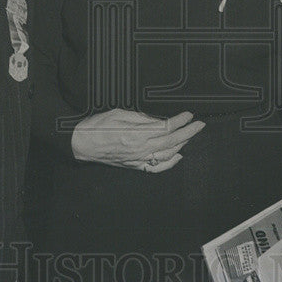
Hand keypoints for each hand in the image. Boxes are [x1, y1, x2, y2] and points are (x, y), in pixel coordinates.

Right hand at [71, 109, 204, 172]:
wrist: (81, 144)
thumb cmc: (96, 126)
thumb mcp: (119, 113)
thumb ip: (141, 118)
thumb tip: (159, 120)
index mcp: (137, 134)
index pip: (166, 127)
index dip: (180, 121)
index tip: (189, 114)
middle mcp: (140, 149)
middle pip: (171, 141)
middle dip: (188, 132)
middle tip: (200, 125)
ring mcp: (138, 159)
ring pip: (167, 154)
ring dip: (182, 145)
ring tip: (190, 135)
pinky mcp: (134, 165)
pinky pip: (156, 167)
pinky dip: (170, 163)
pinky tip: (178, 157)